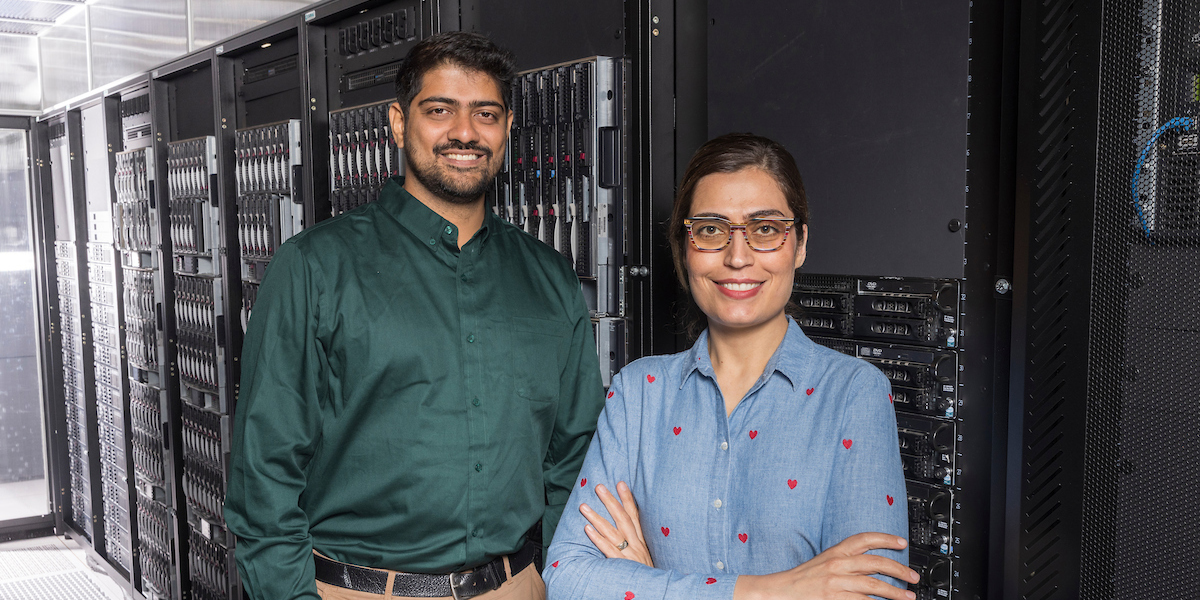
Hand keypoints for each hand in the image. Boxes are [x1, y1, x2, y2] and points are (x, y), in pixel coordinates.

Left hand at [579, 481, 653, 567]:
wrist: (656, 593)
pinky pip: (608, 550)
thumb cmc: (646, 575)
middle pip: (623, 518)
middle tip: (598, 487)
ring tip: (584, 506)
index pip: (635, 515)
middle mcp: (637, 545)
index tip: (620, 483)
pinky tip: (587, 529)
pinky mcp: (623, 566)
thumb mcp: (644, 557)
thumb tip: (624, 531)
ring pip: (612, 532)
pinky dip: (598, 539)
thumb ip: (635, 544)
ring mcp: (630, 556)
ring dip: (597, 517)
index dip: (627, 498)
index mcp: (642, 542)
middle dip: (610, 501)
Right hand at [734, 533, 919, 599]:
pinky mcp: (834, 599)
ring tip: (908, 596)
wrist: (780, 592)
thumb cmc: (801, 580)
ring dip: (895, 592)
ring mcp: (836, 584)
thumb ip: (845, 562)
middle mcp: (837, 565)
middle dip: (899, 569)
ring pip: (874, 585)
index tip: (902, 542)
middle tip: (913, 576)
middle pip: (875, 562)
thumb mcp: (823, 563)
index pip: (864, 539)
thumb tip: (870, 566)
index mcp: (835, 552)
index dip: (885, 538)